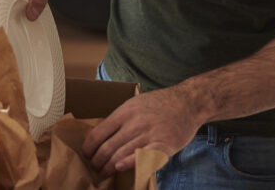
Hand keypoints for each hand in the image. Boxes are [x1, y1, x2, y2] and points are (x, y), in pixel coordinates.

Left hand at [82, 86, 202, 175]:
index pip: (98, 133)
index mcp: (124, 112)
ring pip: (121, 154)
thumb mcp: (135, 104)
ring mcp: (149, 134)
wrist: (188, 102)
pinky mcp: (164, 145)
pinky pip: (143, 157)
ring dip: (109, 166)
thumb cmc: (160, 104)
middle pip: (107, 147)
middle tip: (95, 167)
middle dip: (97, 161)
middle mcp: (134, 123)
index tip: (86, 154)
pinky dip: (129, 163)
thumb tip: (101, 134)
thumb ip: (120, 118)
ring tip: (104, 172)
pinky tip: (120, 168)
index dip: (89, 147)